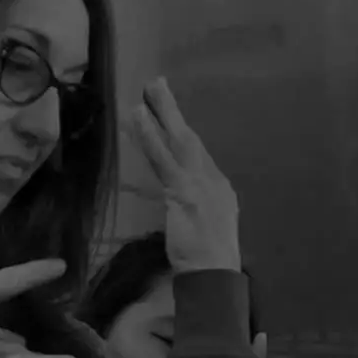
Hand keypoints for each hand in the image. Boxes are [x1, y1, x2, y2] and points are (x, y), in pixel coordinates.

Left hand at [130, 78, 239, 273]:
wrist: (215, 274)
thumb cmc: (208, 259)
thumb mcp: (205, 228)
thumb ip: (192, 208)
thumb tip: (179, 200)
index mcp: (218, 188)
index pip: (197, 153)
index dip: (181, 131)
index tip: (169, 114)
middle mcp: (212, 180)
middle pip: (190, 138)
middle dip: (173, 110)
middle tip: (158, 83)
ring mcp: (198, 183)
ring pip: (177, 140)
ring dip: (162, 112)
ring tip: (147, 90)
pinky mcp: (183, 191)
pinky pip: (162, 158)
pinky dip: (150, 136)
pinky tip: (138, 118)